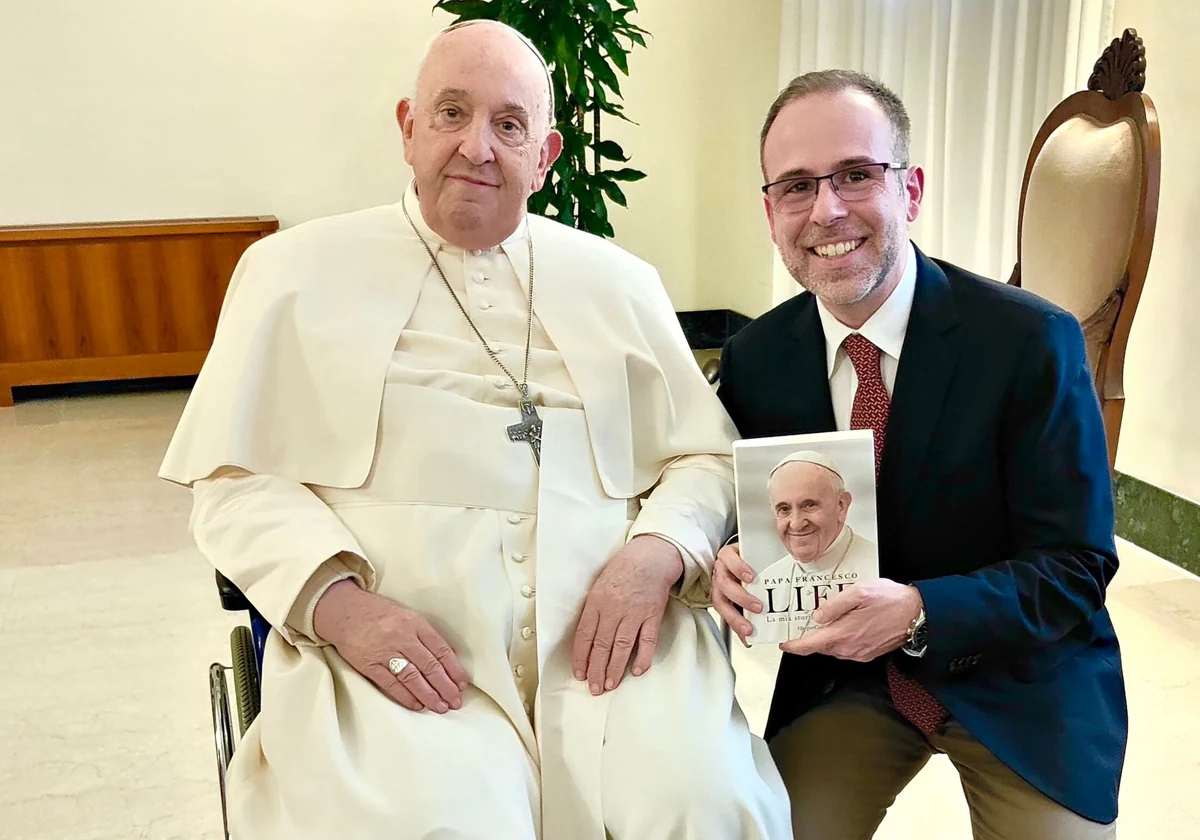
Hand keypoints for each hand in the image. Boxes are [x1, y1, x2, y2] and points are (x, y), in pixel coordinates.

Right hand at [313, 579, 470, 712]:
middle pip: (429, 666)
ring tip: (441, 707)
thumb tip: (447, 658)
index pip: (440, 649)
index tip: (462, 683)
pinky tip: (417, 705)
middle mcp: (402, 637)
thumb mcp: (407, 615)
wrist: (345, 611)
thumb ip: (425, 635)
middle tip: (456, 701)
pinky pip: (391, 684)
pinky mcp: (369, 665)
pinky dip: (406, 696)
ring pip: (412, 677)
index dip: (454, 669)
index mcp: (415, 623)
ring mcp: (385, 651)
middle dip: (446, 686)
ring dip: (429, 695)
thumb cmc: (379, 613)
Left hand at [572, 535, 682, 694]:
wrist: (649, 558)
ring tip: (609, 685)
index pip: (584, 635)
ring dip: (615, 668)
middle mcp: (614, 609)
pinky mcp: (652, 615)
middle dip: (596, 669)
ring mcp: (634, 613)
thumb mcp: (598, 586)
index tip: (579, 674)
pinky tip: (637, 671)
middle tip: (594, 689)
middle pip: (602, 645)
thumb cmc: (621, 572)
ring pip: (622, 646)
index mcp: (596, 602)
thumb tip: (586, 639)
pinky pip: (648, 640)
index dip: (581, 657)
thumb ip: (593, 611)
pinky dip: (643, 657)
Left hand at [711, 542, 761, 645]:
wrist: (753, 547)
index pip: (723, 610)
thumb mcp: (750, 594)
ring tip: (756, 599)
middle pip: (720, 598)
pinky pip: (728, 558)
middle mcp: (720, 579)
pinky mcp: (729, 551)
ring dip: (740, 593)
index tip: (749, 633)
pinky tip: (751, 576)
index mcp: (723, 592)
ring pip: (722, 581)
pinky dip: (739, 568)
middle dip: (737, 611)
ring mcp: (723, 565)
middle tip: (756, 614)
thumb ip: (748, 615)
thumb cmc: (751, 571)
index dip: (734, 622)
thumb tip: (750, 640)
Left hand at [780, 579, 921, 660]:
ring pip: (834, 648)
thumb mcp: (860, 592)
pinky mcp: (869, 652)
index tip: (784, 643)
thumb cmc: (892, 600)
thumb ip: (835, 605)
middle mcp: (850, 648)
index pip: (811, 646)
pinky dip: (839, 639)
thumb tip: (818, 616)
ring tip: (822, 622)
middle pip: (820, 647)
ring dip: (825, 638)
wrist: (919, 614)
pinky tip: (842, 626)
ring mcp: (861, 653)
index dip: (794, 646)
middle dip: (809, 638)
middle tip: (801, 624)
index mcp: (844, 634)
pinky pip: (847, 649)